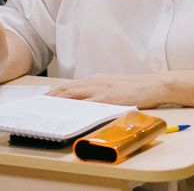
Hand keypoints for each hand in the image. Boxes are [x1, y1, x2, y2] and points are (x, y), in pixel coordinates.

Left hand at [47, 73, 165, 107]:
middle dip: (51, 96)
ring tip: (45, 107)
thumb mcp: (115, 88)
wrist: (155, 84)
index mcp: (97, 80)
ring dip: (57, 100)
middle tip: (38, 104)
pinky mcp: (108, 98)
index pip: (71, 85)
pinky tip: (67, 113)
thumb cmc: (137, 88)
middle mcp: (96, 82)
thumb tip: (87, 103)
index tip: (44, 98)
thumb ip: (101, 93)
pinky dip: (75, 108)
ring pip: (73, 94)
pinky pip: (88, 104)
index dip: (56, 92)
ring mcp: (101, 89)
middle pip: (67, 88)